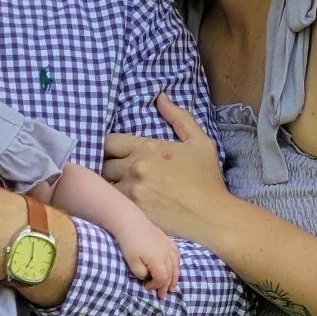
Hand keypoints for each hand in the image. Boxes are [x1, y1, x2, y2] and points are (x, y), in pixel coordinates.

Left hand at [103, 97, 227, 245]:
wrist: (213, 217)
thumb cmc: (208, 180)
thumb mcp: (199, 142)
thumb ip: (179, 118)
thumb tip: (161, 98)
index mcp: (147, 148)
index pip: (109, 142)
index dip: (108, 148)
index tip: (114, 155)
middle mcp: (135, 168)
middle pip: (102, 165)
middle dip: (108, 168)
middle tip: (116, 175)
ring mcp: (131, 193)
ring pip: (104, 186)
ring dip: (108, 187)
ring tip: (117, 191)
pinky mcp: (131, 214)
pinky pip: (110, 206)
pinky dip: (113, 205)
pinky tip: (120, 207)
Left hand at [123, 229, 180, 300]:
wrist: (130, 222)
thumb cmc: (129, 243)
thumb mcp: (132, 262)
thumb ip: (141, 273)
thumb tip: (148, 277)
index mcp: (158, 260)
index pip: (162, 278)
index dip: (156, 286)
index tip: (146, 287)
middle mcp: (167, 254)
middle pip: (171, 274)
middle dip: (166, 286)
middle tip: (163, 296)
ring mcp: (169, 246)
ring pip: (176, 265)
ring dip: (175, 278)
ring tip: (173, 287)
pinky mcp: (168, 240)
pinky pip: (177, 255)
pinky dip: (177, 264)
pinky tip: (175, 268)